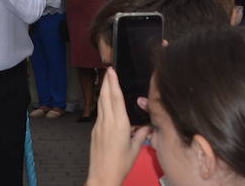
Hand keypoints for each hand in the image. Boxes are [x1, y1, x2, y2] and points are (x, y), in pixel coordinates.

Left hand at [86, 69, 149, 185]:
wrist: (102, 176)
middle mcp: (107, 122)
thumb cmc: (120, 165)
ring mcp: (99, 126)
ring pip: (101, 103)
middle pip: (105, 97)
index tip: (112, 71)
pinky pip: (100, 112)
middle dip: (106, 82)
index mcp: (119, 125)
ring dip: (103, 91)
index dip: (114, 83)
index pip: (116, 99)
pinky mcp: (95, 131)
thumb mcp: (135, 149)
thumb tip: (149, 126)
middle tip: (108, 70)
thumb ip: (141, 135)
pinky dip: (103, 103)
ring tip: (106, 81)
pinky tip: (106, 102)